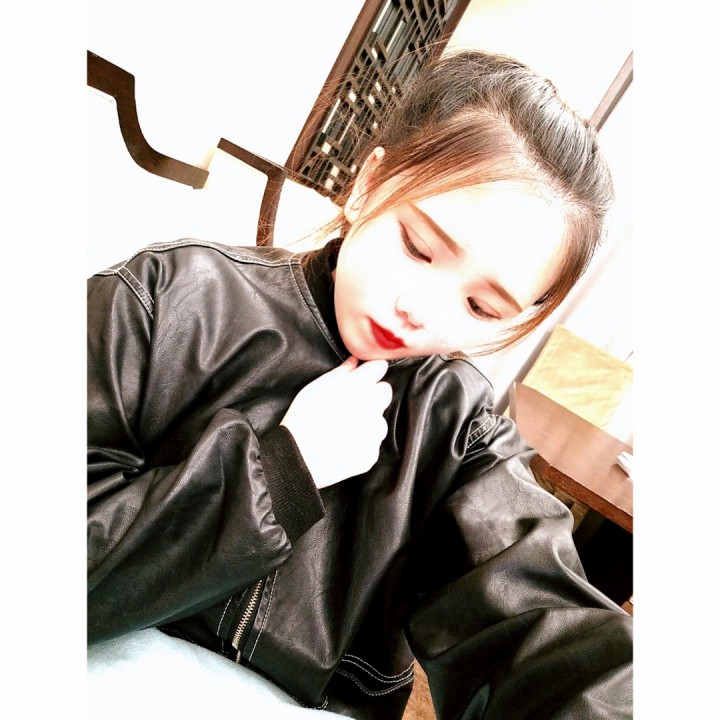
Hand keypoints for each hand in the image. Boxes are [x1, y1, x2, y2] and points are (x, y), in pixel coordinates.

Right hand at [281, 357, 391, 488]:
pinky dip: (362, 442)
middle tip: (351, 402)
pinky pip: (372, 442)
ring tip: (344, 427)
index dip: (370, 370)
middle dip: (372, 393)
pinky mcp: (372, 453)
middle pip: (384, 391)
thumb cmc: (302, 418)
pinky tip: (343, 444)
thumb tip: (355, 361)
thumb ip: (341, 372)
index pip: (380, 366)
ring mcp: (374, 431)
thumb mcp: (315, 388)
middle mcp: (372, 406)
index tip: (362, 376)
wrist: (298, 458)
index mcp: (358, 385)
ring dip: (368, 420)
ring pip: (379, 418)